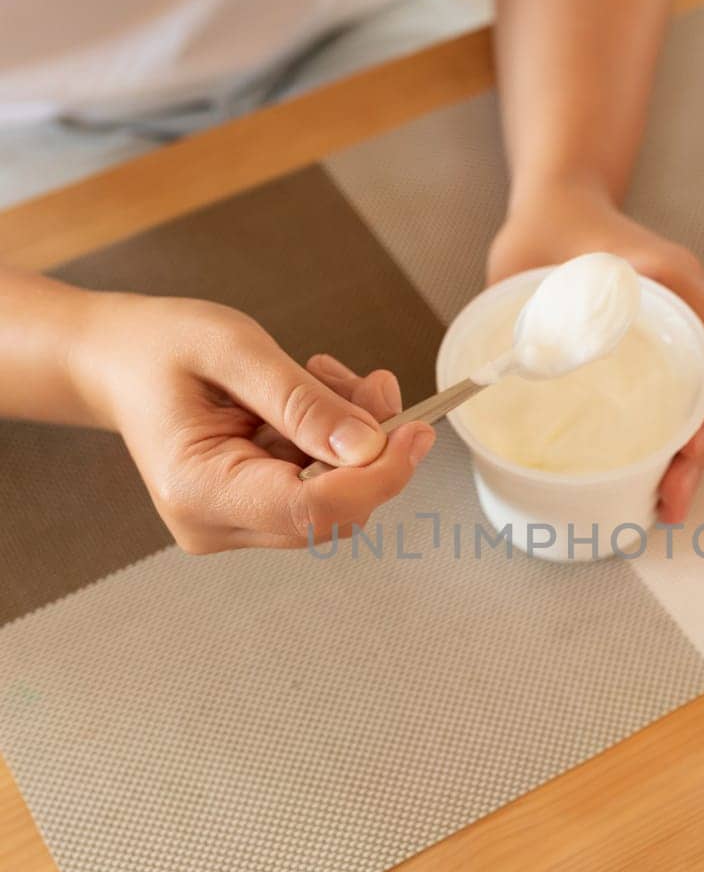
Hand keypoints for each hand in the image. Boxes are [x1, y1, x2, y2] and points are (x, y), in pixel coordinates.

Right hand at [74, 294, 433, 551]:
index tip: (418, 429)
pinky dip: (331, 442)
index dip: (378, 476)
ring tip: (326, 375)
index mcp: (199, 491)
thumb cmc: (160, 347)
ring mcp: (232, 524)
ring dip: (352, 438)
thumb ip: (302, 401)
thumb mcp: (234, 351)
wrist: (116, 361)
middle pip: (332, 511)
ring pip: (333, 499)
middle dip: (370, 448)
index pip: (313, 511)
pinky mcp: (250, 511)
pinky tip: (312, 396)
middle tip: (373, 381)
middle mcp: (215, 524)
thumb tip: (370, 446)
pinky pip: (317, 487)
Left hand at [488, 183, 703, 520]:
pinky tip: (654, 471)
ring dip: (689, 450)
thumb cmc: (546, 223)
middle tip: (673, 501)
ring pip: (701, 396)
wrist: (559, 198)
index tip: (690, 448)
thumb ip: (516, 306)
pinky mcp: (660, 345)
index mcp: (667, 278)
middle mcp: (685, 303)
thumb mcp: (526, 259)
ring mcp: (677, 325)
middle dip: (698, 449)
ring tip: (668, 501)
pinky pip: (680, 391)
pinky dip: (673, 433)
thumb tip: (499, 374)